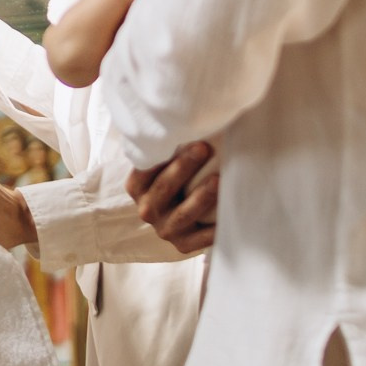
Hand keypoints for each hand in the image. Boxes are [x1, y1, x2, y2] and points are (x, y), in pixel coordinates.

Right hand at [124, 141, 219, 255]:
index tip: (182, 137)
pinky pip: (200, 239)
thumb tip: (190, 120)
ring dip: (200, 197)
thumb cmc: (175, 181)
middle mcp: (147, 210)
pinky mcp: (183, 245)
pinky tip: (228, 214)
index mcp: (137, 187)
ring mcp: (164, 229)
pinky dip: (214, 229)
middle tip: (204, 148)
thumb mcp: (163, 166)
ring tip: (217, 180)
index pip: (145, 169)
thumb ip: (167, 149)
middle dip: (184, 167)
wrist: (177, 218)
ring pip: (182, 213)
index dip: (162, 153)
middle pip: (164, 188)